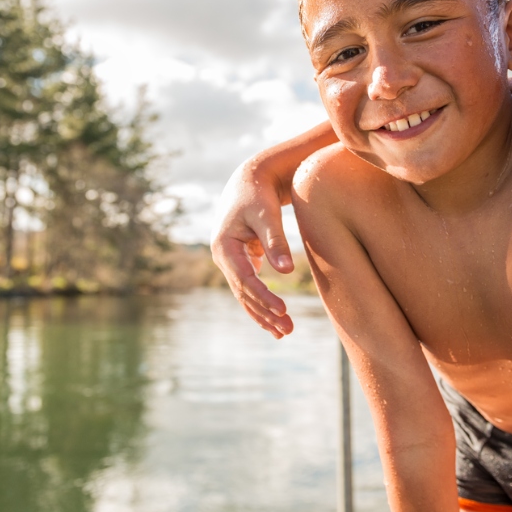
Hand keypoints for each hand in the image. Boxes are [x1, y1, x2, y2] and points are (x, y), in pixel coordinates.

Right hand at [211, 157, 295, 336]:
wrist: (251, 179)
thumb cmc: (258, 194)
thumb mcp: (267, 215)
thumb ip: (275, 241)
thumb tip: (287, 271)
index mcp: (224, 247)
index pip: (245, 280)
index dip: (264, 297)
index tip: (283, 310)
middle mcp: (223, 257)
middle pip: (244, 293)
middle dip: (265, 313)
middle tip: (287, 330)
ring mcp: (231, 261)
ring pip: (246, 294)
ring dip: (263, 313)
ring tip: (284, 332)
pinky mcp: (242, 260)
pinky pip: (251, 287)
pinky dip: (262, 302)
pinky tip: (276, 318)